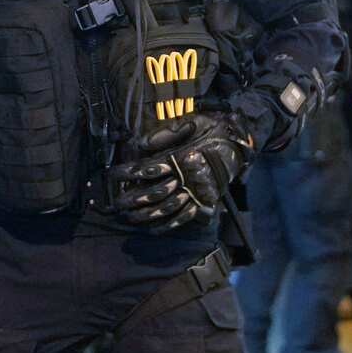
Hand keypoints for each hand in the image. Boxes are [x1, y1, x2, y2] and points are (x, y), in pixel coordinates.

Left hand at [109, 114, 252, 232]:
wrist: (240, 142)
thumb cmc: (213, 128)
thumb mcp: (189, 123)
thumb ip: (164, 134)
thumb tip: (140, 144)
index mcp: (180, 157)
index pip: (147, 168)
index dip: (127, 173)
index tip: (111, 175)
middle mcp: (187, 176)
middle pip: (154, 192)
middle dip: (132, 199)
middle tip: (115, 203)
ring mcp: (196, 190)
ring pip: (166, 207)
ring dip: (145, 215)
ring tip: (129, 217)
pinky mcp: (205, 200)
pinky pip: (184, 217)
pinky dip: (168, 225)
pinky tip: (153, 229)